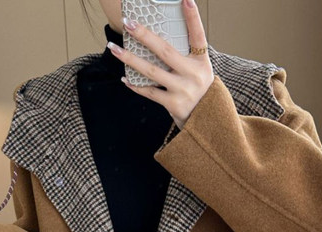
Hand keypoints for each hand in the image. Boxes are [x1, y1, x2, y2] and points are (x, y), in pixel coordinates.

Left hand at [108, 0, 213, 129]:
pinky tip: (124, 78)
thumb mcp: (200, 71)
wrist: (208, 122)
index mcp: (202, 62)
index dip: (192, 17)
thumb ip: (186, 56)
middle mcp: (194, 74)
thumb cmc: (199, 90)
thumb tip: (158, 38)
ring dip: (130, 59)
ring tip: (113, 48)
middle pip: (165, 51)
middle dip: (145, 36)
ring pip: (151, 71)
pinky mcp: (173, 104)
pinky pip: (149, 92)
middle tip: (128, 23)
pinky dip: (135, 86)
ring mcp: (183, 90)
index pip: (198, 36)